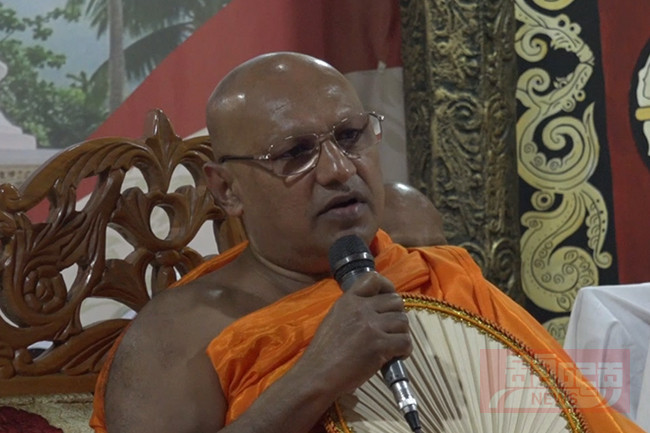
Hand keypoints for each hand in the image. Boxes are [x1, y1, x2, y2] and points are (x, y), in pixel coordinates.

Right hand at [298, 272, 411, 395]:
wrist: (317, 375)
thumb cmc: (323, 353)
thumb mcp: (334, 319)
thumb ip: (353, 310)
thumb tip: (375, 309)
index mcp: (347, 301)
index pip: (374, 279)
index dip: (387, 287)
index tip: (388, 300)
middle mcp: (360, 309)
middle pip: (396, 301)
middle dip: (397, 315)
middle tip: (391, 330)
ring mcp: (371, 327)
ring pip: (403, 321)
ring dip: (401, 334)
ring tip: (392, 345)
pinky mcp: (379, 346)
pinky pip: (405, 342)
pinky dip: (404, 350)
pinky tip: (394, 356)